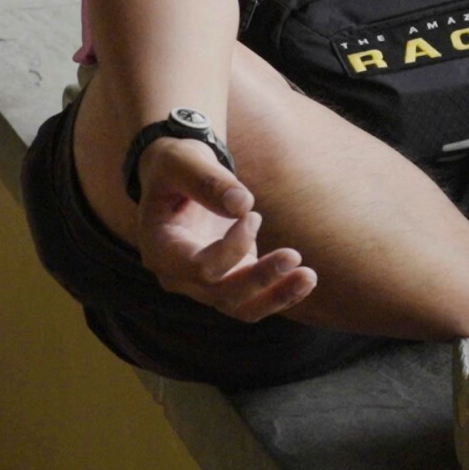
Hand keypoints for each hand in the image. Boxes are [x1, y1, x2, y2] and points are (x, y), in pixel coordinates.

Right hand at [132, 137, 315, 321]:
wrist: (178, 176)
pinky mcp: (228, 279)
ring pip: (241, 308)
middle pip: (221, 294)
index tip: (254, 214)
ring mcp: (203, 283)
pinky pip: (254, 299)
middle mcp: (179, 276)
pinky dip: (281, 293)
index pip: (199, 269)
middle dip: (260, 279)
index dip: (232, 249)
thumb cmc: (176, 166)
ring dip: (276, 296)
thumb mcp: (183, 161)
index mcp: (159, 251)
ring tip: (309, 276)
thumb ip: (207, 181)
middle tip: (294, 256)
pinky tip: (306, 278)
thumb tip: (243, 205)